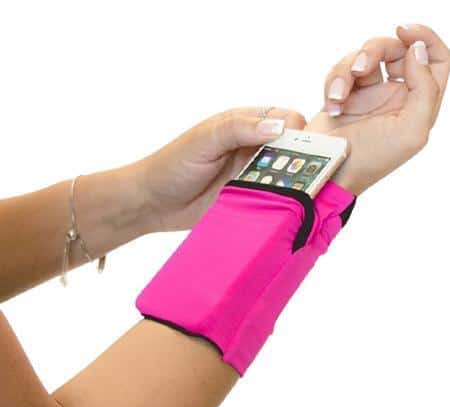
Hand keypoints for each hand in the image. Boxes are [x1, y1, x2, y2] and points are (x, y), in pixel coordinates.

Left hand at [133, 107, 305, 230]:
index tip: (303, 151)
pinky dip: (285, 203)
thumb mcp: (204, 140)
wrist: (153, 203)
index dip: (299, 133)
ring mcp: (253, 176)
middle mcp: (253, 149)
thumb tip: (279, 127)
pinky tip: (290, 210)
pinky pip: (274, 199)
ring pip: (288, 176)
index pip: (286, 121)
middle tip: (308, 177)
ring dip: (296, 184)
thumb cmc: (172, 164)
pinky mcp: (250, 200)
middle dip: (304, 161)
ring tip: (302, 196)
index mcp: (245, 126)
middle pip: (293, 150)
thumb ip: (238, 129)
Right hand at [306, 24, 448, 194]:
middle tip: (361, 68)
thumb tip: (417, 51)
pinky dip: (332, 84)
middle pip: (394, 50)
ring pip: (362, 58)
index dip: (425, 39)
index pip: (435, 61)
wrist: (329, 172)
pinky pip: (339, 73)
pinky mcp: (341, 97)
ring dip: (346, 72)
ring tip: (337, 98)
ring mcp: (366, 95)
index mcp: (417, 103)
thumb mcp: (411, 130)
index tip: (405, 31)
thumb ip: (425, 88)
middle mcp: (394, 96)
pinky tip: (331, 106)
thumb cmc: (370, 161)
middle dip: (375, 51)